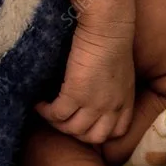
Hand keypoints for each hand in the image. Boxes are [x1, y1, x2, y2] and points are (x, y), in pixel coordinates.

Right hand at [36, 22, 134, 143]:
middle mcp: (112, 106)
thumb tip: (93, 94)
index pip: (117, 132)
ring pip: (72, 130)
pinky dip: (45, 112)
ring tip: (48, 110)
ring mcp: (95, 103)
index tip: (85, 124)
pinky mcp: (76, 94)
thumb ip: (111, 87)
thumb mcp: (120, 71)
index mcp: (125, 100)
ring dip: (57, 124)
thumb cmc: (113, 41)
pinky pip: (56, 115)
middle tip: (63, 119)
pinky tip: (40, 103)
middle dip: (77, 133)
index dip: (100, 132)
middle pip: (94, 137)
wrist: (108, 28)